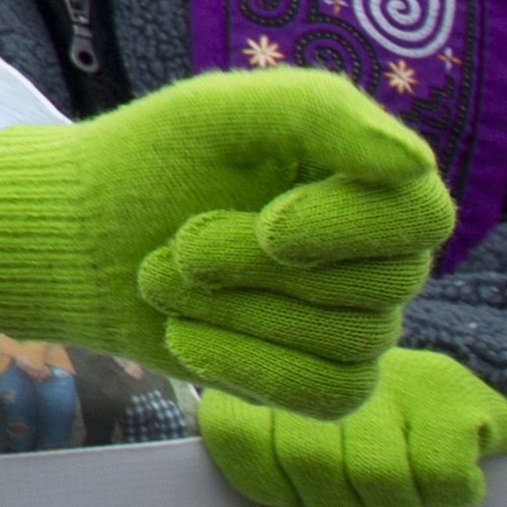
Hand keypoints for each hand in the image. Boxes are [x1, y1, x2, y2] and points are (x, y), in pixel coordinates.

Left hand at [0, 67, 450, 418]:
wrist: (87, 236)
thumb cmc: (156, 160)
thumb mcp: (220, 111)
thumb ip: (319, 112)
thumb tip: (412, 163)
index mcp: (371, 180)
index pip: (420, 218)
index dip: (348, 229)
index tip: (268, 224)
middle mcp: (379, 254)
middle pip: (379, 286)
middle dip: (257, 265)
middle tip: (179, 245)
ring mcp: (355, 322)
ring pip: (345, 341)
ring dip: (233, 309)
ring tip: (164, 277)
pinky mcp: (320, 379)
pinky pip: (326, 395)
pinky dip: (242, 363)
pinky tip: (183, 331)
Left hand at [203, 347, 506, 506]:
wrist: (467, 409)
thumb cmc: (372, 441)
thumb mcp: (297, 439)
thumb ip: (253, 450)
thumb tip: (240, 475)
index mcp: (279, 377)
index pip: (232, 431)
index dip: (271, 484)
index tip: (301, 495)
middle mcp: (332, 365)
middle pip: (308, 460)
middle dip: (340, 502)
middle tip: (364, 494)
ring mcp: (400, 376)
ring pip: (377, 475)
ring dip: (395, 504)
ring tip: (405, 488)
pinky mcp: (458, 398)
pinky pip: (442, 478)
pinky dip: (448, 495)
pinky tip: (446, 479)